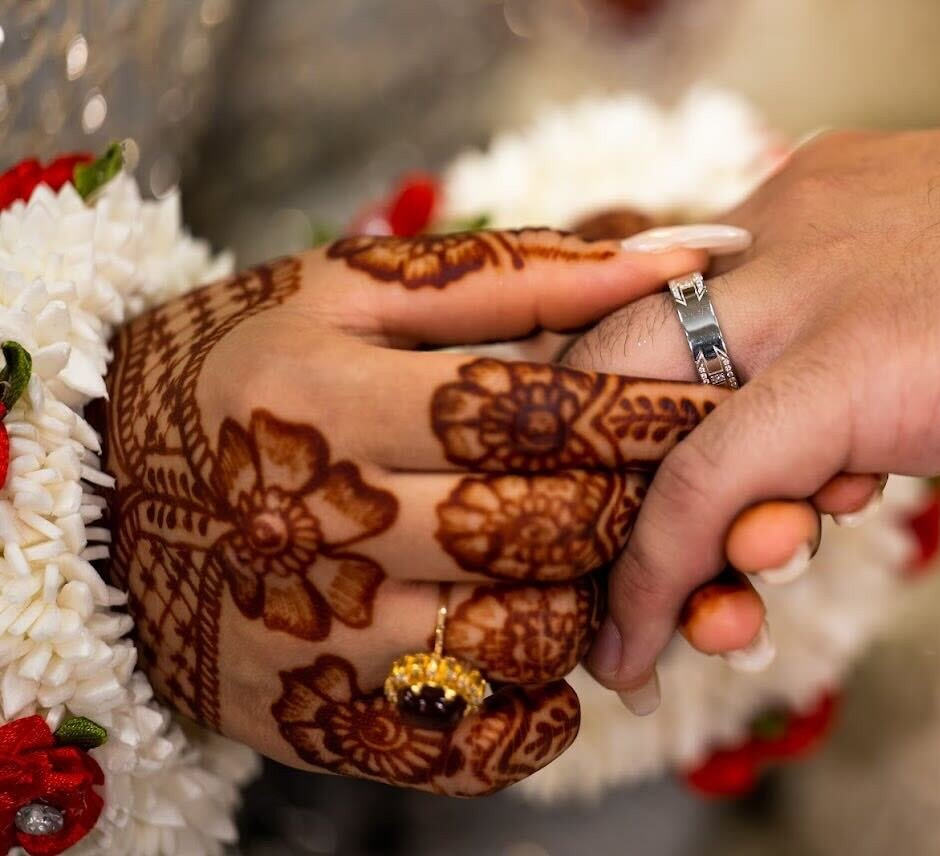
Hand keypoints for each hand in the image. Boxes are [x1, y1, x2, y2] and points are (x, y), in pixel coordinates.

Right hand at [102, 229, 719, 794]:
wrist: (104, 495)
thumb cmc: (254, 365)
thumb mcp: (355, 289)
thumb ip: (519, 272)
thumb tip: (677, 255)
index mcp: (319, 398)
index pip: (519, 412)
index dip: (639, 409)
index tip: (711, 402)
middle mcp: (306, 523)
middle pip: (531, 531)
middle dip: (632, 506)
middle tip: (666, 485)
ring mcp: (308, 635)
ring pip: (517, 640)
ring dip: (591, 603)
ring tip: (589, 561)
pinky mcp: (314, 716)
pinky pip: (469, 745)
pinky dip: (538, 713)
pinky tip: (541, 659)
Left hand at [564, 104, 939, 694]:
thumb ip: (854, 367)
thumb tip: (799, 470)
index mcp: (810, 202)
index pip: (649, 308)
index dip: (611, 422)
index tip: (610, 510)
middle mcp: (793, 223)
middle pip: (613, 355)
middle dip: (589, 482)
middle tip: (589, 579)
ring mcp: (824, 283)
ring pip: (641, 420)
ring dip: (634, 550)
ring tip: (667, 633)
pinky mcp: (867, 362)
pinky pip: (713, 482)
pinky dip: (660, 575)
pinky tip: (647, 646)